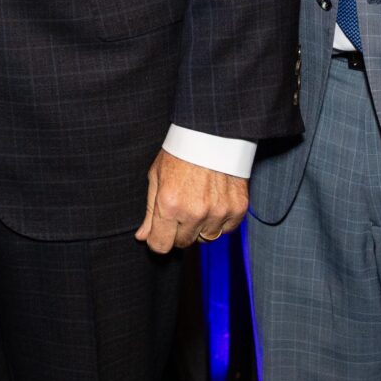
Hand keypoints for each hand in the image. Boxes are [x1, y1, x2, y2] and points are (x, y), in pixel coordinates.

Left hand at [134, 150, 249, 254]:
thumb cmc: (179, 153)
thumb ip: (150, 212)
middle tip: (181, 209)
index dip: (157, 240)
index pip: (160, 246)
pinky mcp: (237, 208)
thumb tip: (143, 237)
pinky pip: (226, 230)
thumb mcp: (156, 178)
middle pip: (183, 243)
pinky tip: (214, 202)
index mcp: (169, 205)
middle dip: (178, 231)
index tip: (160, 232)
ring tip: (198, 202)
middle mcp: (194, 212)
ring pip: (206, 238)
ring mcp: (218, 212)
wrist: (212, 134)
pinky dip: (219, 221)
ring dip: (200, 227)